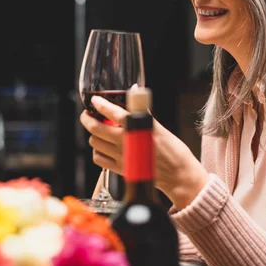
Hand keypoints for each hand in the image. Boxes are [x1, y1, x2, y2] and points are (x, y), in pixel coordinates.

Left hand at [80, 95, 208, 209]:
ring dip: (94, 134)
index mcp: (136, 128)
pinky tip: (104, 147)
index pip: (112, 112)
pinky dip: (97, 151)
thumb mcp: (158, 126)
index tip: (95, 100)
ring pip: (95, 142)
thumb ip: (141, 109)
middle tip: (88, 114)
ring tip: (99, 130)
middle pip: (96, 128)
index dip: (100, 104)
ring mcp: (121, 157)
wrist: (178, 175)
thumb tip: (134, 91)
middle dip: (87, 119)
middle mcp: (125, 142)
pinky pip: (99, 159)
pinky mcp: (120, 169)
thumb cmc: (173, 150)